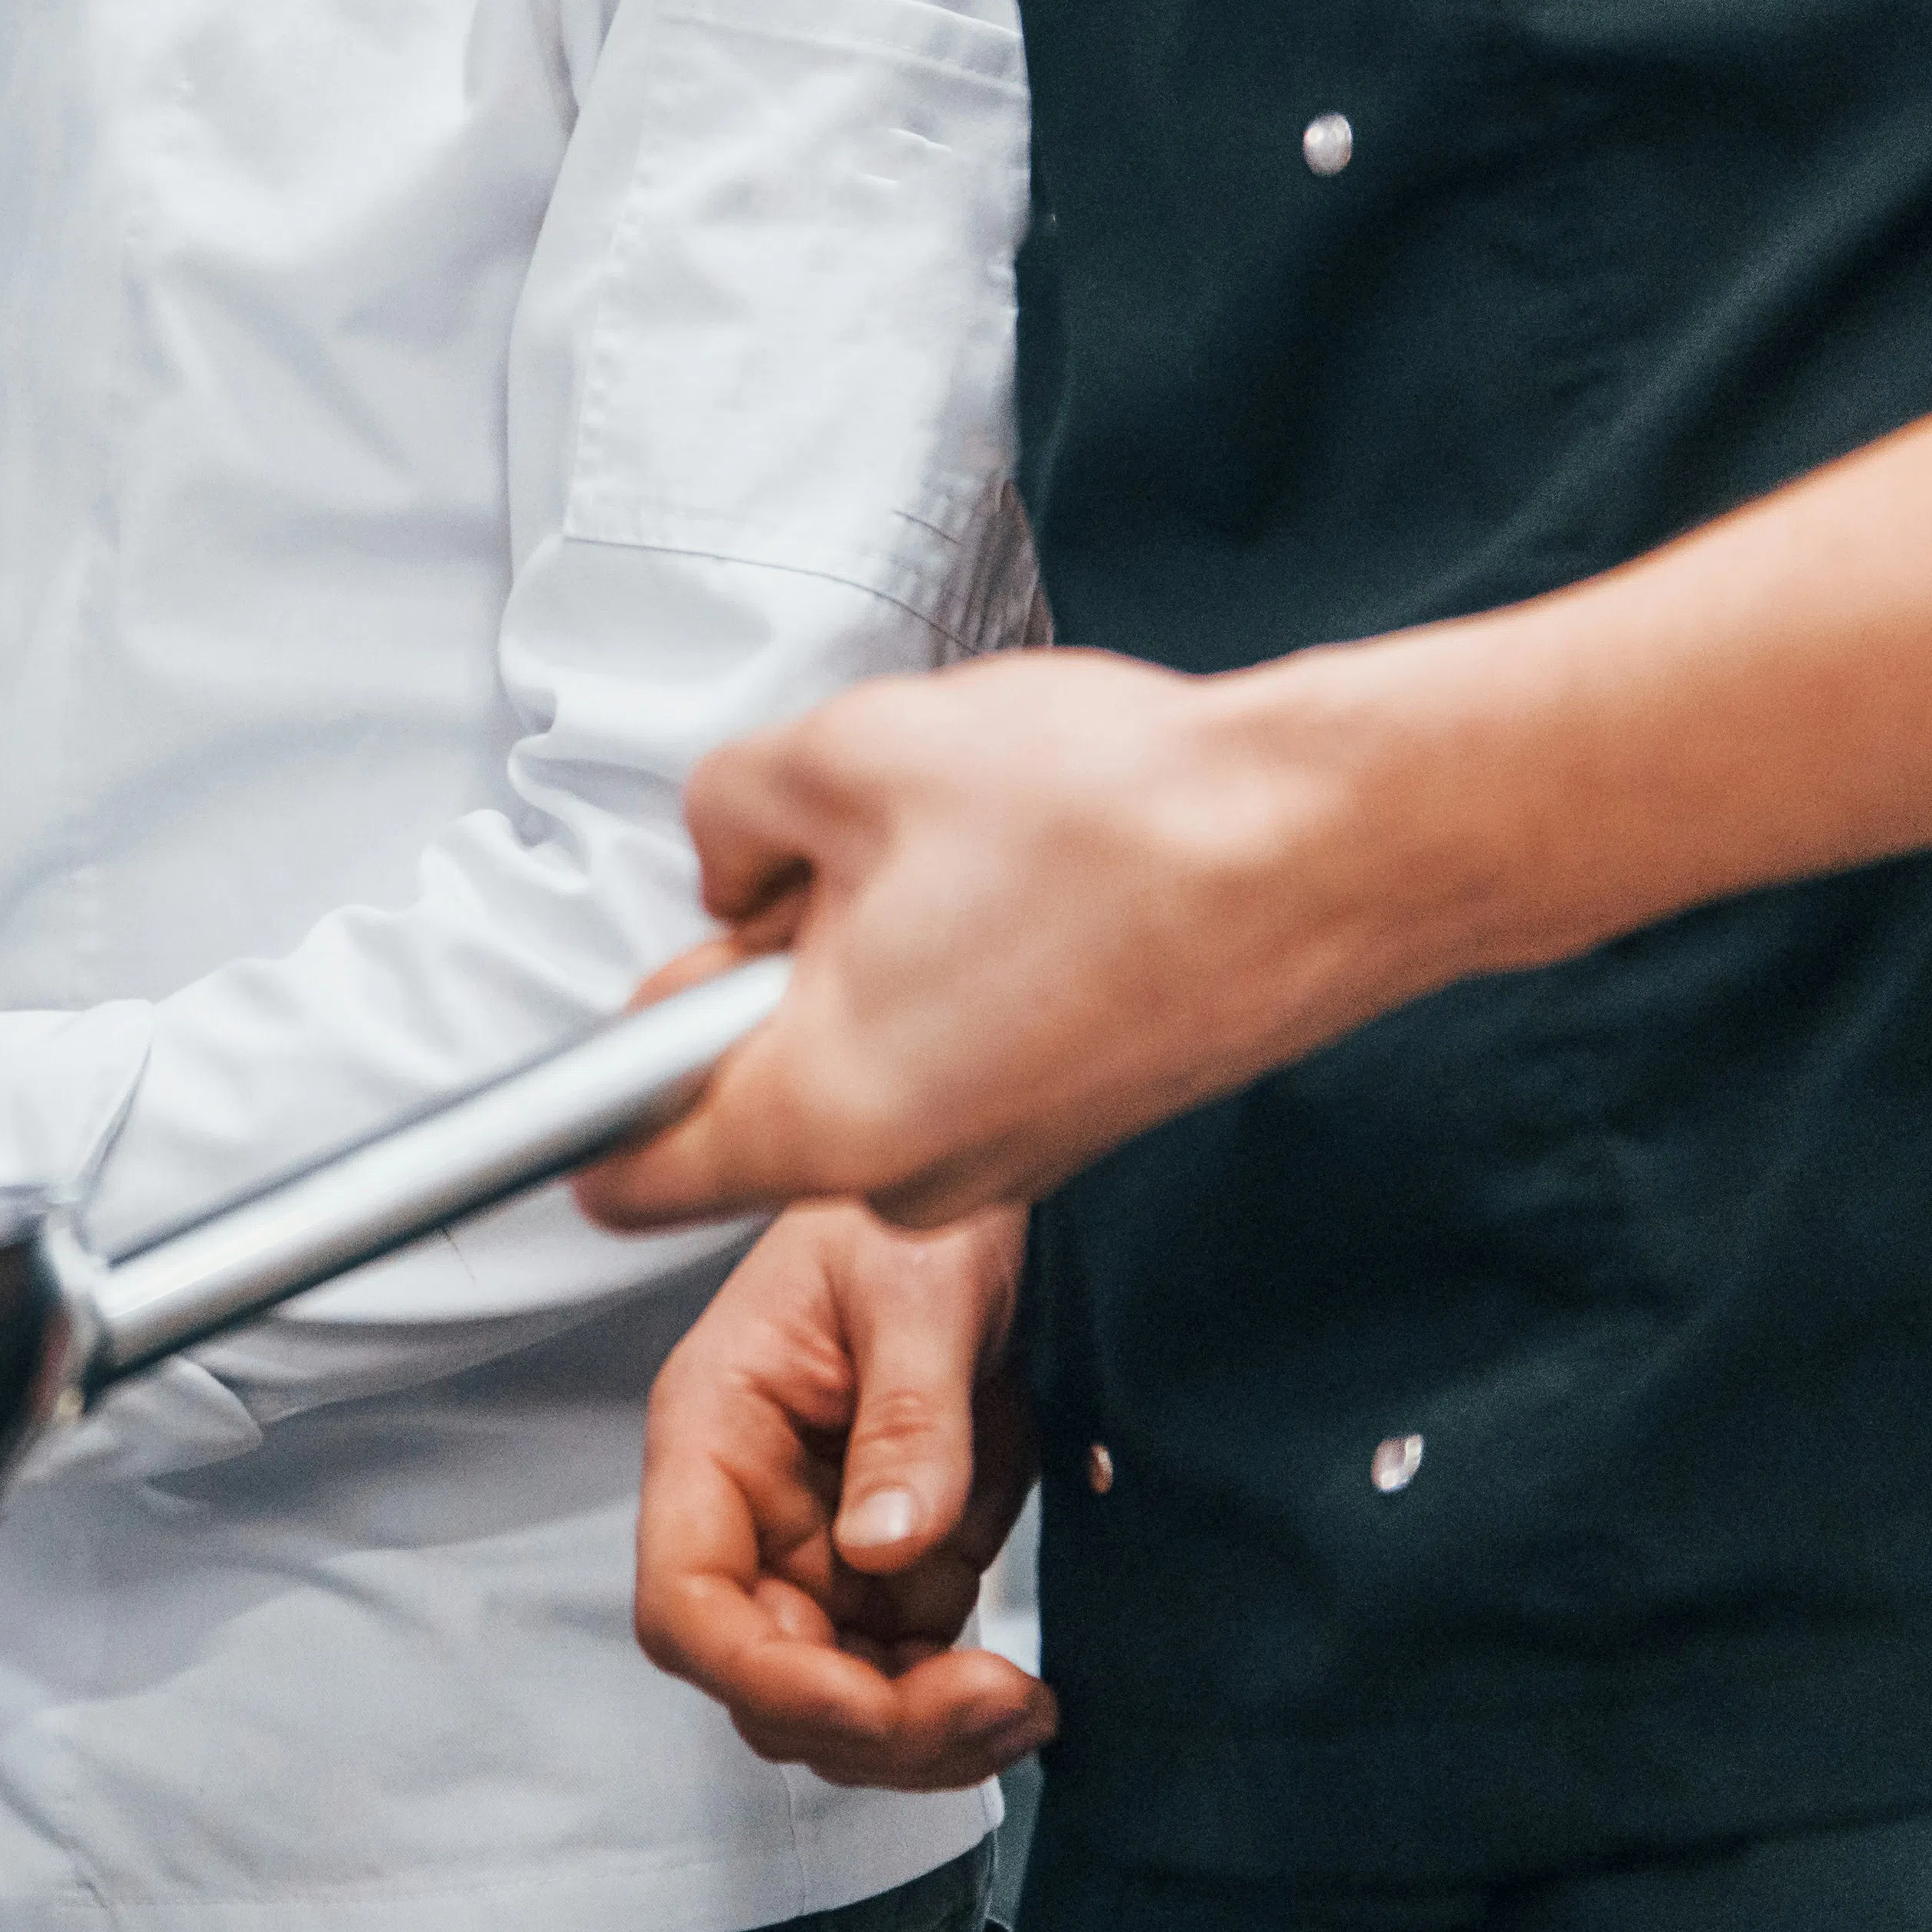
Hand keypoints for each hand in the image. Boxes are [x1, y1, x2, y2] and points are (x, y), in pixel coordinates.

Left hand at [577, 645, 1438, 1229]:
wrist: (1334, 840)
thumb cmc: (1110, 813)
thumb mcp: (836, 754)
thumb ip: (725, 816)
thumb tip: (734, 861)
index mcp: (821, 1116)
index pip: (627, 1176)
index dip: (597, 1089)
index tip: (617, 1016)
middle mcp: (911, 1177)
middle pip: (752, 1095)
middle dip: (762, 972)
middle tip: (836, 854)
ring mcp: (1006, 1159)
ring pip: (862, 1061)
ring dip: (872, 956)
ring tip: (964, 854)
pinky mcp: (1079, 1118)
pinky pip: (955, 1054)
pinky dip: (957, 971)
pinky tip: (1029, 883)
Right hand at [635, 1200, 1054, 1794]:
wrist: (973, 1201)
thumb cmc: (902, 1209)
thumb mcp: (916, 1287)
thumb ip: (906, 1417)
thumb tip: (888, 1543)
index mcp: (715, 1432)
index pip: (686, 1600)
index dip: (762, 1675)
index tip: (867, 1702)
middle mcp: (751, 1506)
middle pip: (764, 1675)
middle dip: (871, 1722)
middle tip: (992, 1708)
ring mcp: (820, 1543)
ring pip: (834, 1696)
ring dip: (921, 1734)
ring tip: (1019, 1711)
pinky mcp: (893, 1562)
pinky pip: (902, 1671)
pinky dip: (955, 1704)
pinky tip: (1019, 1694)